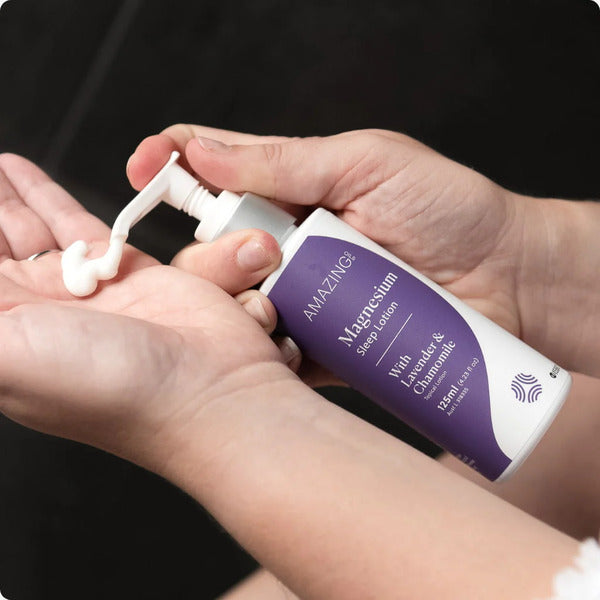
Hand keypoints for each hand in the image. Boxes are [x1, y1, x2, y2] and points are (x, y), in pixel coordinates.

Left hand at [0, 153, 296, 476]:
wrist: (208, 389)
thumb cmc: (114, 389)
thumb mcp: (7, 358)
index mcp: (4, 338)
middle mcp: (36, 315)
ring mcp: (80, 290)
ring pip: (23, 230)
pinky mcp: (123, 269)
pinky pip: (74, 223)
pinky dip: (43, 195)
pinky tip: (19, 172)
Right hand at [130, 126, 590, 373]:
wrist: (509, 281)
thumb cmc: (451, 211)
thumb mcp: (367, 161)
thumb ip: (285, 159)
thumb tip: (203, 148)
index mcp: (296, 189)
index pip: (217, 173)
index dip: (173, 168)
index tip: (142, 167)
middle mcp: (291, 244)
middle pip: (215, 246)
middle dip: (211, 251)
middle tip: (258, 252)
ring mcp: (304, 295)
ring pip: (236, 302)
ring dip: (236, 303)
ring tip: (273, 303)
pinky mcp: (322, 343)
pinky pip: (275, 349)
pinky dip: (266, 348)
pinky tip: (275, 343)